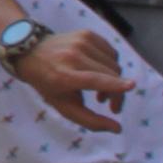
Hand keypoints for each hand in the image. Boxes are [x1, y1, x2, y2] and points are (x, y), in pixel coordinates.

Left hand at [12, 30, 132, 132]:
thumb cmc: (49, 84)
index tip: (131, 86)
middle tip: (109, 104)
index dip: (113, 85)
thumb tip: (118, 129)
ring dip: (113, 79)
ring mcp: (80, 41)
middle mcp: (72, 56)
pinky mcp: (87, 33)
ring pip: (114, 63)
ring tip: (99, 89)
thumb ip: (90, 121)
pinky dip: (109, 64)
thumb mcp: (64, 106)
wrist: (31, 52)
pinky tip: (97, 70)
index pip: (93, 79)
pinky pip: (111, 52)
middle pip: (110, 74)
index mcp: (64, 76)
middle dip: (117, 93)